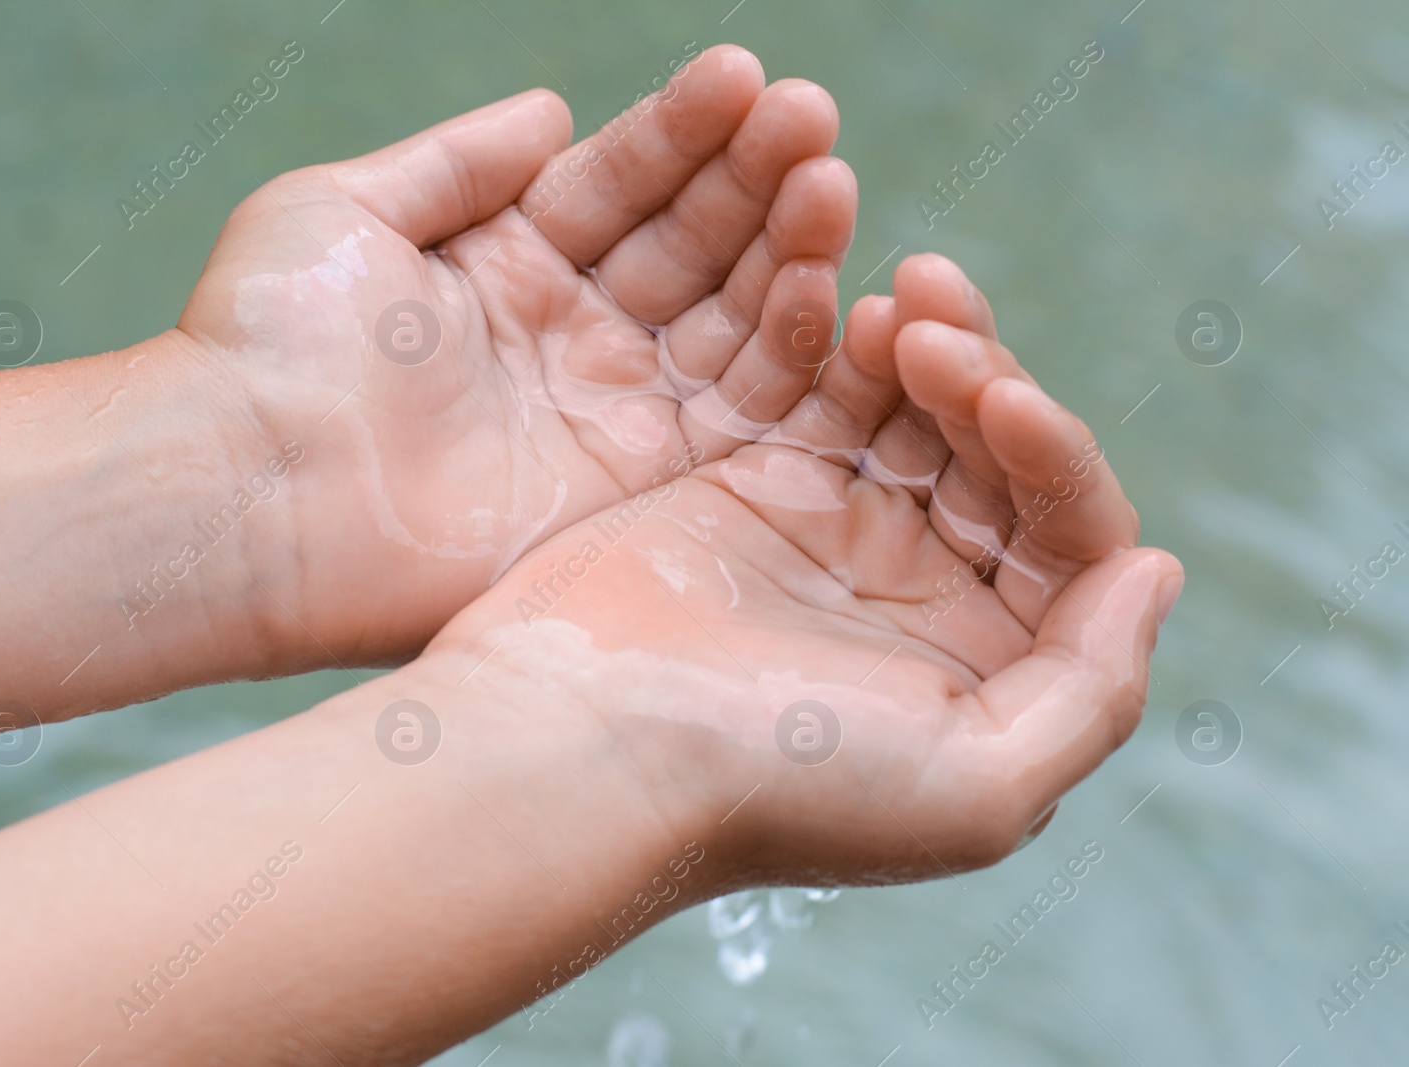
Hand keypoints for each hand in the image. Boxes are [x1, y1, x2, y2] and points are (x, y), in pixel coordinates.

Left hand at [176, 45, 856, 665]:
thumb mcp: (346, 209)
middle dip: (754, 177)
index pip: (619, 182)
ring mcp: (607, 411)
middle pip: (689, 244)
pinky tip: (815, 281)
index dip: (682, 130)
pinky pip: (735, 413)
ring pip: (728, 320)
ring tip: (827, 178)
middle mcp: (567, 334)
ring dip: (786, 249)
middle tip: (809, 114)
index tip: (743, 74)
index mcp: (505, 263)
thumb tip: (550, 108)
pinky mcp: (635, 489)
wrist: (247, 492)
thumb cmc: (268, 341)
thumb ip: (458, 161)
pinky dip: (783, 350)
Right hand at [428, 253, 1183, 883]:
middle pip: (1001, 456)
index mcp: (989, 669)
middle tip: (931, 325)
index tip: (999, 401)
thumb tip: (1156, 570)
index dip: (1055, 453)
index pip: (1072, 534)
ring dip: (933, 342)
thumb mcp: (981, 789)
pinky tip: (847, 308)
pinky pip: (829, 391)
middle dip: (987, 376)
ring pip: (923, 411)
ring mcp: (840, 535)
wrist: (585, 747)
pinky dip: (848, 343)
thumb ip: (1094, 691)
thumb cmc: (776, 784)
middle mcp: (924, 599)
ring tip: (902, 298)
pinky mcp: (759, 486)